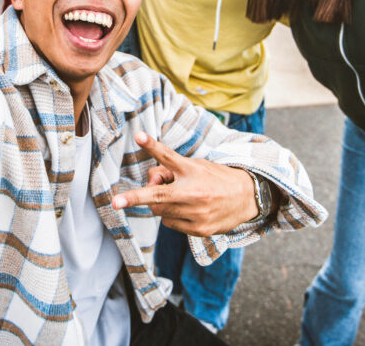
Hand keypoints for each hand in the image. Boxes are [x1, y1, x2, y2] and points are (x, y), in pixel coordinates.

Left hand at [111, 131, 260, 236]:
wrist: (247, 197)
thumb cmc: (216, 178)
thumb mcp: (195, 166)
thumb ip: (170, 171)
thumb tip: (151, 181)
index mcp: (192, 170)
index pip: (168, 155)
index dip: (152, 145)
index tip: (137, 136)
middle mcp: (194, 192)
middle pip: (156, 195)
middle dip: (137, 197)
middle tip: (117, 201)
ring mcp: (197, 213)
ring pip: (161, 211)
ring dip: (161, 204)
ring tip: (179, 197)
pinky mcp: (200, 229)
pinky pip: (171, 224)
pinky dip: (172, 216)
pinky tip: (188, 210)